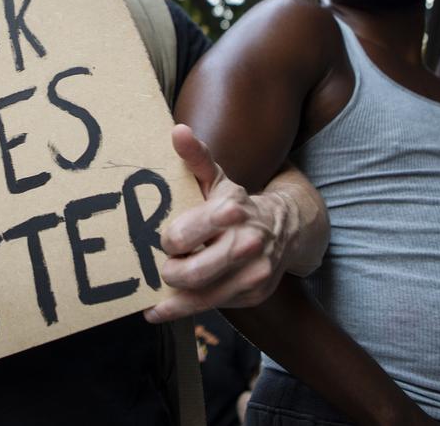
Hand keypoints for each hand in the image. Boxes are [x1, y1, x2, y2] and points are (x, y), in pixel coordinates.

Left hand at [145, 124, 294, 322]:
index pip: (181, 237)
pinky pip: (213, 307)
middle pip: (191, 273)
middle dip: (169, 272)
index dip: (168, 241)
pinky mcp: (254, 293)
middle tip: (162, 267)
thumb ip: (195, 157)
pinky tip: (163, 309)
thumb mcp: (217, 178)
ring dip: (172, 298)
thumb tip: (177, 131)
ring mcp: (253, 272)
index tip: (166, 241)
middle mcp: (245, 243)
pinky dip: (184, 309)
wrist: (285, 228)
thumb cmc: (236, 203)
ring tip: (153, 298)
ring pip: (201, 296)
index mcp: (230, 211)